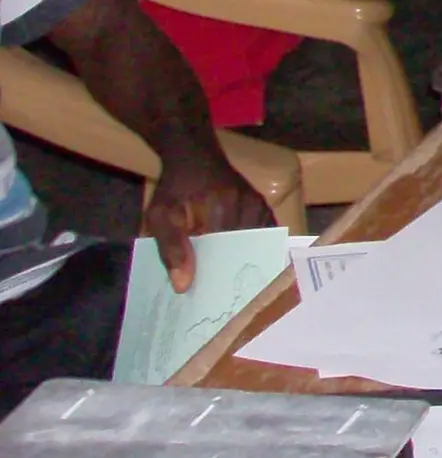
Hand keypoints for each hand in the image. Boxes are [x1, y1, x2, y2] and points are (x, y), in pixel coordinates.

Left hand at [142, 154, 271, 292]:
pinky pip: (265, 237)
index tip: (212, 301)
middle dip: (234, 274)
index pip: (225, 253)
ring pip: (258, 246)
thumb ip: (170, 248)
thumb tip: (183, 285)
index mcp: (223, 206)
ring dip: (247, 263)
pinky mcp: (263, 208)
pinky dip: (256, 252)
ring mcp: (260, 206)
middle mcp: (249, 206)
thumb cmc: (175, 187)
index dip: (219, 278)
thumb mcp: (160, 215)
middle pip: (246, 252)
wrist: (194, 156)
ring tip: (235, 288)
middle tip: (223, 300)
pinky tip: (245, 266)